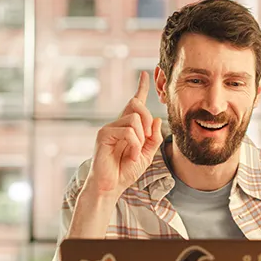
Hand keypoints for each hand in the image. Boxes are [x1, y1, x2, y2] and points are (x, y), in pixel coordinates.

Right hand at [83, 71, 162, 197]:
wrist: (111, 186)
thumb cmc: (125, 171)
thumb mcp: (146, 155)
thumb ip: (153, 138)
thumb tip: (156, 120)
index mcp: (128, 126)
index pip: (135, 102)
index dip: (141, 88)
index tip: (146, 74)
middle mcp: (117, 123)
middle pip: (136, 104)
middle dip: (148, 119)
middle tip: (147, 138)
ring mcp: (109, 128)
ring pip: (134, 119)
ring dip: (141, 139)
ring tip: (135, 153)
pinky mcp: (103, 135)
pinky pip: (128, 131)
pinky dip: (135, 145)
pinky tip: (131, 157)